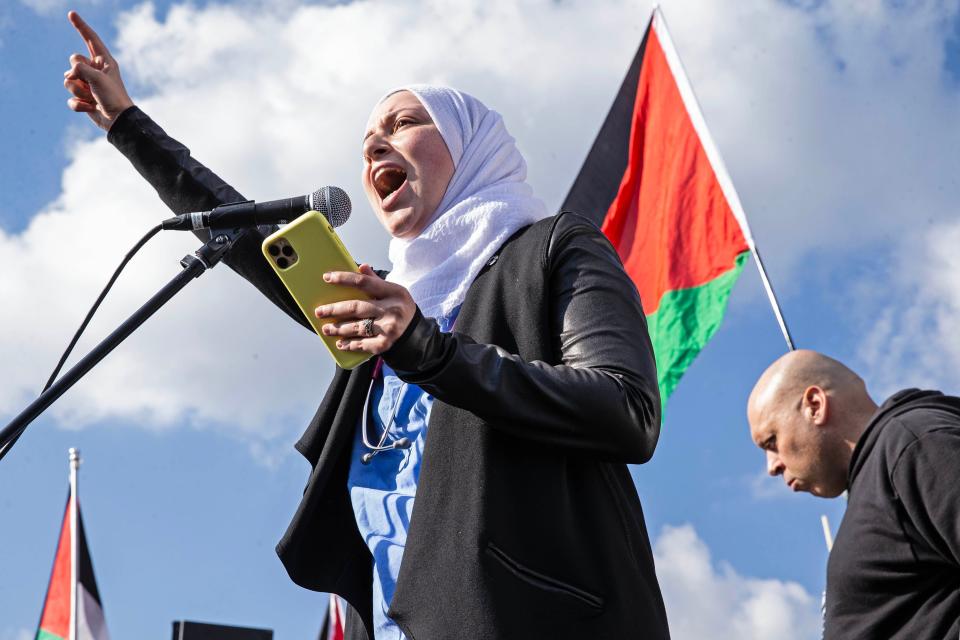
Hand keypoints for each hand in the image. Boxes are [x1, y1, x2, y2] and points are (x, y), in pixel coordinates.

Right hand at [63, 11, 133, 130]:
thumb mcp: (97, 78)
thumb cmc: (113, 97)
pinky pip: (70, 99)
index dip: (81, 27)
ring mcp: (88, 85)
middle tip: (91, 85)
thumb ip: (80, 68)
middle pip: (73, 61)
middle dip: (77, 74)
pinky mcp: (84, 99)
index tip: (71, 14)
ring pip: (68, 80)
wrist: (119, 121)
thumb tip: (69, 74)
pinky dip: (79, 105)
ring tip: (92, 98)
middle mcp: (95, 70)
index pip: (90, 39)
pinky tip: (90, 109)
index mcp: (104, 62)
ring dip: (78, 91)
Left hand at [316, 264, 416, 354]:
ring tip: (326, 328)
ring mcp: (389, 328)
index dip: (344, 279)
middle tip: (320, 312)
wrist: (416, 332)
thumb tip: (361, 266)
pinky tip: (340, 343)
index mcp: (392, 292)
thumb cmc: (399, 307)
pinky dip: (350, 344)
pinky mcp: (386, 343)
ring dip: (339, 328)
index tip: (327, 278)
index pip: (364, 282)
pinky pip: (364, 344)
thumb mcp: (393, 291)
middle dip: (335, 310)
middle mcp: (391, 309)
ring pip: (357, 327)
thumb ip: (375, 281)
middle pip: (357, 307)